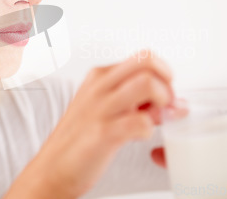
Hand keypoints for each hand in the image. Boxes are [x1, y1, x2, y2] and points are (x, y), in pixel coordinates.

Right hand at [5, 50, 174, 198]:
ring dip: (162, 103)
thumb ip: (135, 99)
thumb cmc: (80, 138)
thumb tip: (175, 102)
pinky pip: (140, 122)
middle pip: (148, 61)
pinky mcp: (102, 133)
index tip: (163, 97)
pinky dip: (149, 130)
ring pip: (147, 84)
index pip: (144, 58)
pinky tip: (139, 137)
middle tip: (165, 106)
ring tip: (155, 120)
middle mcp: (100, 87)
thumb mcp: (103, 106)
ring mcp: (100, 108)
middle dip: (167, 84)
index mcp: (100, 77)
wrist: (52, 168)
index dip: (163, 76)